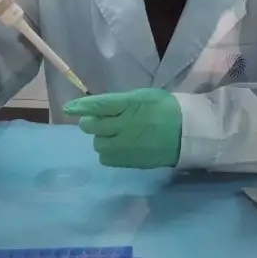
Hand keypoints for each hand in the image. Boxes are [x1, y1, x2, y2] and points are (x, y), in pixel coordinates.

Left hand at [64, 88, 181, 168]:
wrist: (188, 132)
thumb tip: (95, 107)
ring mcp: (127, 146)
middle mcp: (125, 126)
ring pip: (97, 144)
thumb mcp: (143, 97)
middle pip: (92, 126)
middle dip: (90, 122)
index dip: (80, 106)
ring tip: (111, 134)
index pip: (98, 105)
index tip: (68, 108)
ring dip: (100, 138)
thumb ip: (119, 102)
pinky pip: (106, 158)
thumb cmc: (166, 109)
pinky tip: (117, 145)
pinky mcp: (130, 161)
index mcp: (130, 105)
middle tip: (97, 120)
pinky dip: (107, 151)